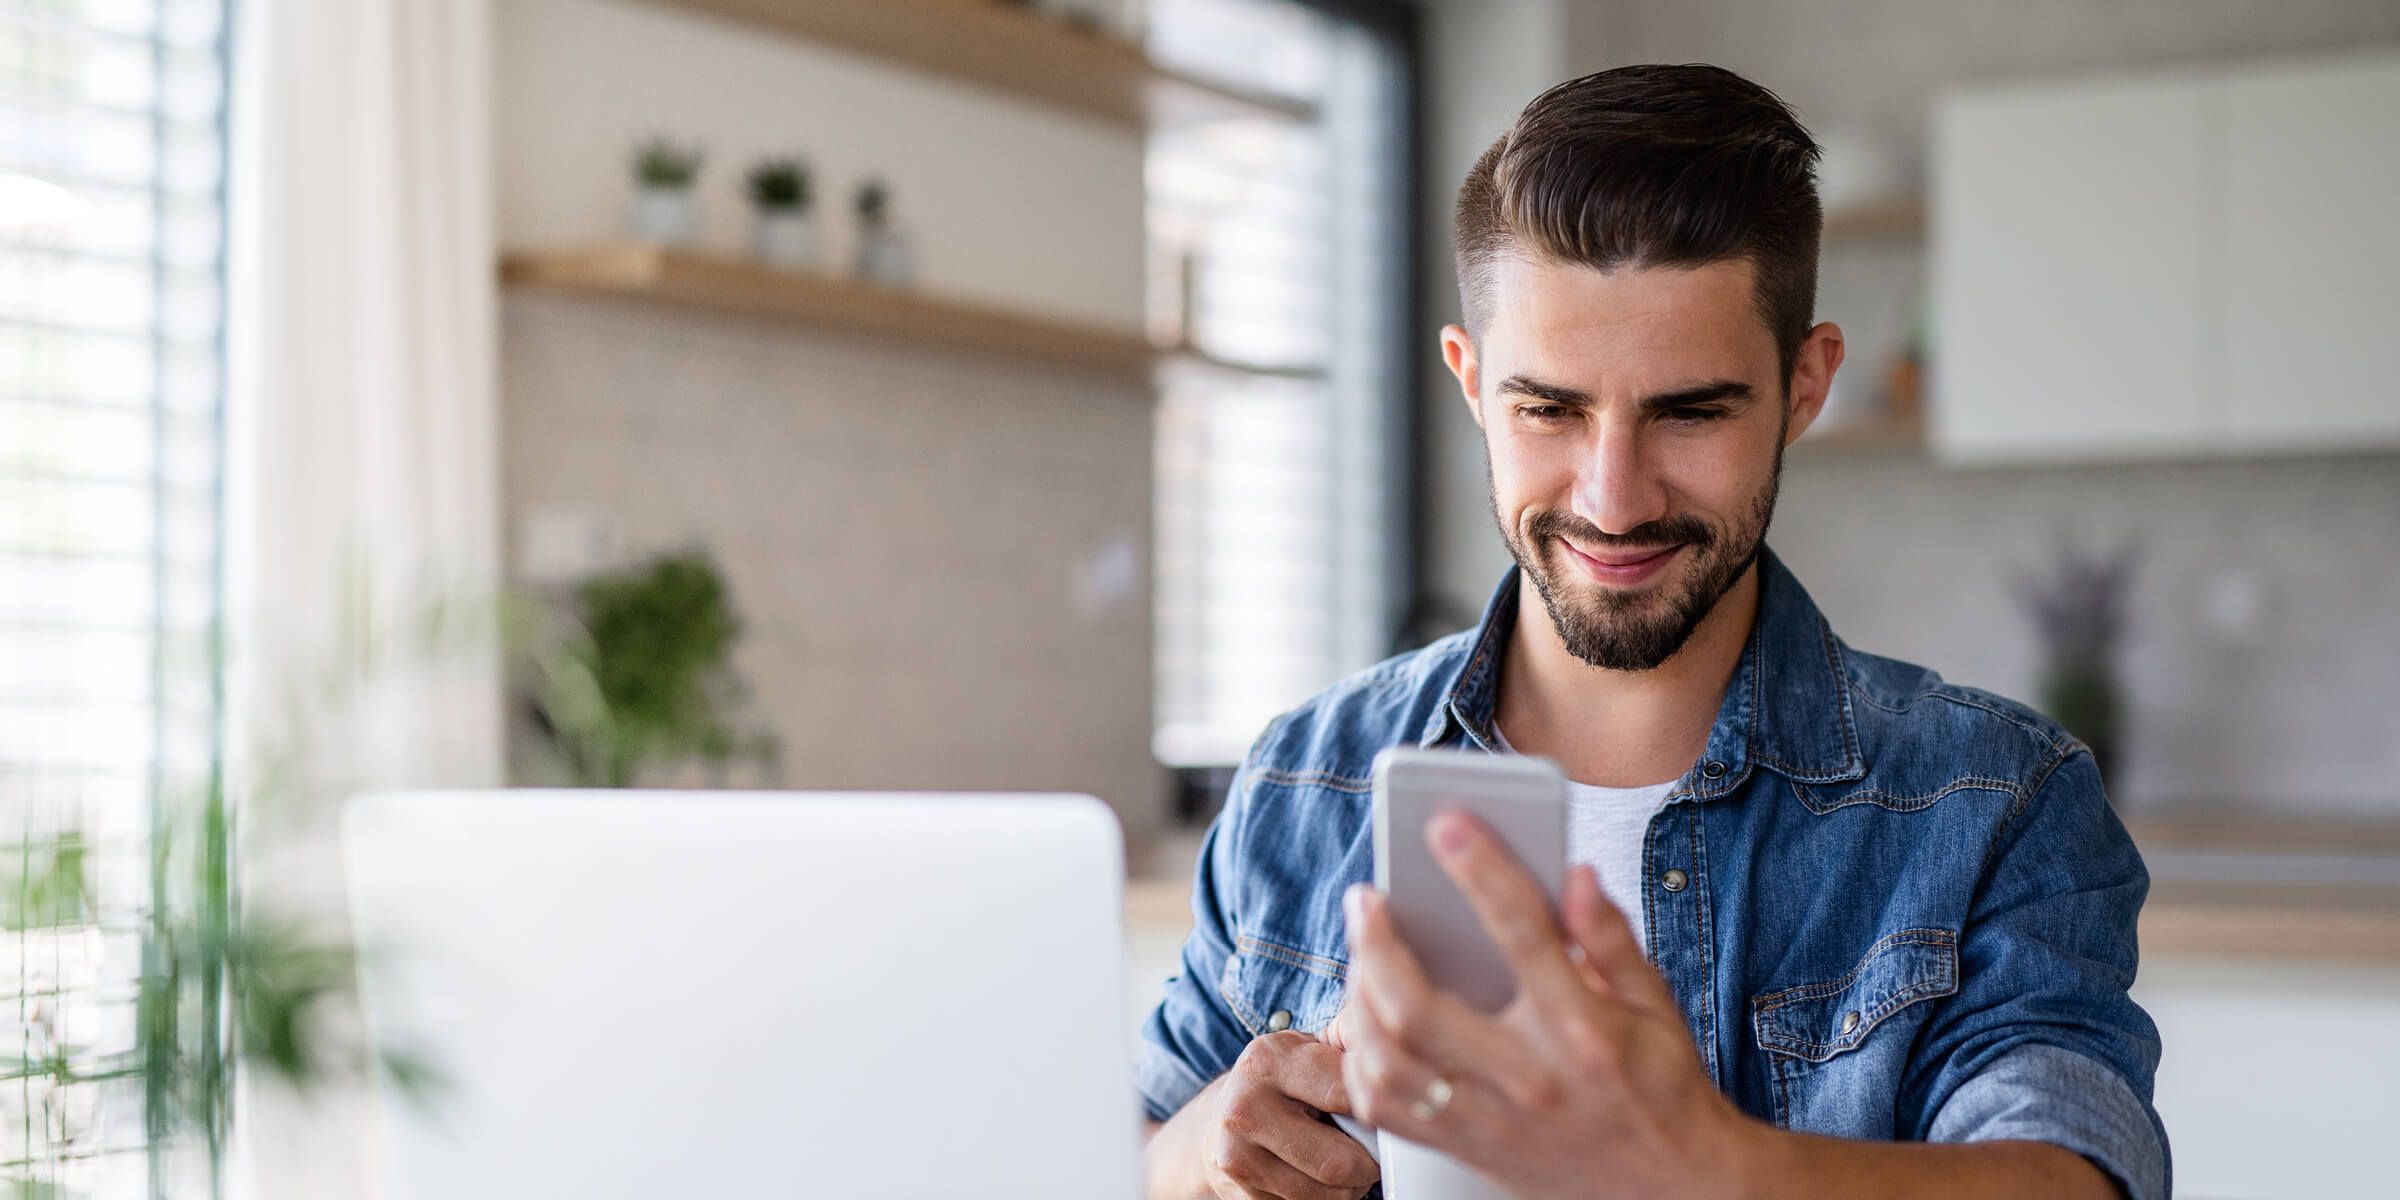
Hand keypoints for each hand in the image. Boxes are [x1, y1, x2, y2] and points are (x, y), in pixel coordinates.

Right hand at [1190, 1028, 1380, 1199]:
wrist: (1218, 1122)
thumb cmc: (1279, 1083)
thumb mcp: (1304, 1050)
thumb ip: (1347, 1051)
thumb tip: (1398, 1067)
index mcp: (1268, 1061)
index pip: (1347, 1094)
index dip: (1377, 1109)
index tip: (1386, 1111)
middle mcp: (1246, 1109)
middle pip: (1340, 1161)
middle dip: (1369, 1163)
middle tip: (1373, 1151)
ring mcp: (1238, 1158)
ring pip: (1328, 1196)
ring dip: (1351, 1187)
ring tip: (1345, 1162)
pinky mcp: (1242, 1196)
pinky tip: (1316, 1176)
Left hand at [1326, 810, 1765, 1199]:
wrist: (1677, 1192)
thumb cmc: (1665, 1092)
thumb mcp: (1656, 1007)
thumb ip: (1610, 938)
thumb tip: (1573, 873)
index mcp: (1583, 1031)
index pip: (1523, 935)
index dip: (1482, 870)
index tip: (1446, 824)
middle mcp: (1530, 1078)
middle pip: (1421, 1009)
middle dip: (1378, 944)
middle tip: (1366, 899)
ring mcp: (1493, 1120)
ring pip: (1389, 1064)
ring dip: (1358, 1002)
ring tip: (1361, 956)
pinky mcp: (1469, 1149)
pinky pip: (1387, 1111)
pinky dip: (1361, 1063)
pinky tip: (1364, 1022)